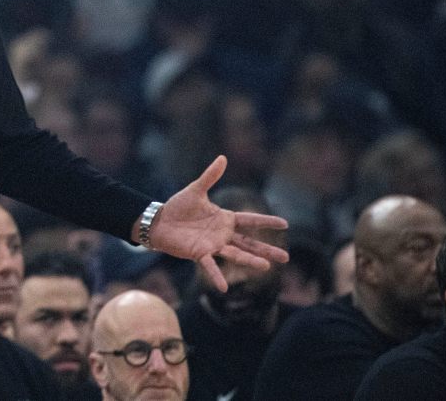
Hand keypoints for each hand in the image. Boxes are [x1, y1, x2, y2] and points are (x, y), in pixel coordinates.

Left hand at [148, 156, 288, 291]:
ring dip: (250, 260)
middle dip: (267, 249)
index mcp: (224, 218)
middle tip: (286, 257)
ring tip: (266, 266)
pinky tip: (224, 287)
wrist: (159, 220)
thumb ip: (210, 176)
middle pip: (249, 242)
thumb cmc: (178, 206)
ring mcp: (212, 245)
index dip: (266, 222)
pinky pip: (210, 265)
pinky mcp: (199, 253)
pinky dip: (216, 276)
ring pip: (236, 254)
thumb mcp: (196, 189)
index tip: (285, 224)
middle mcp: (222, 234)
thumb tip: (223, 157)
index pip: (250, 220)